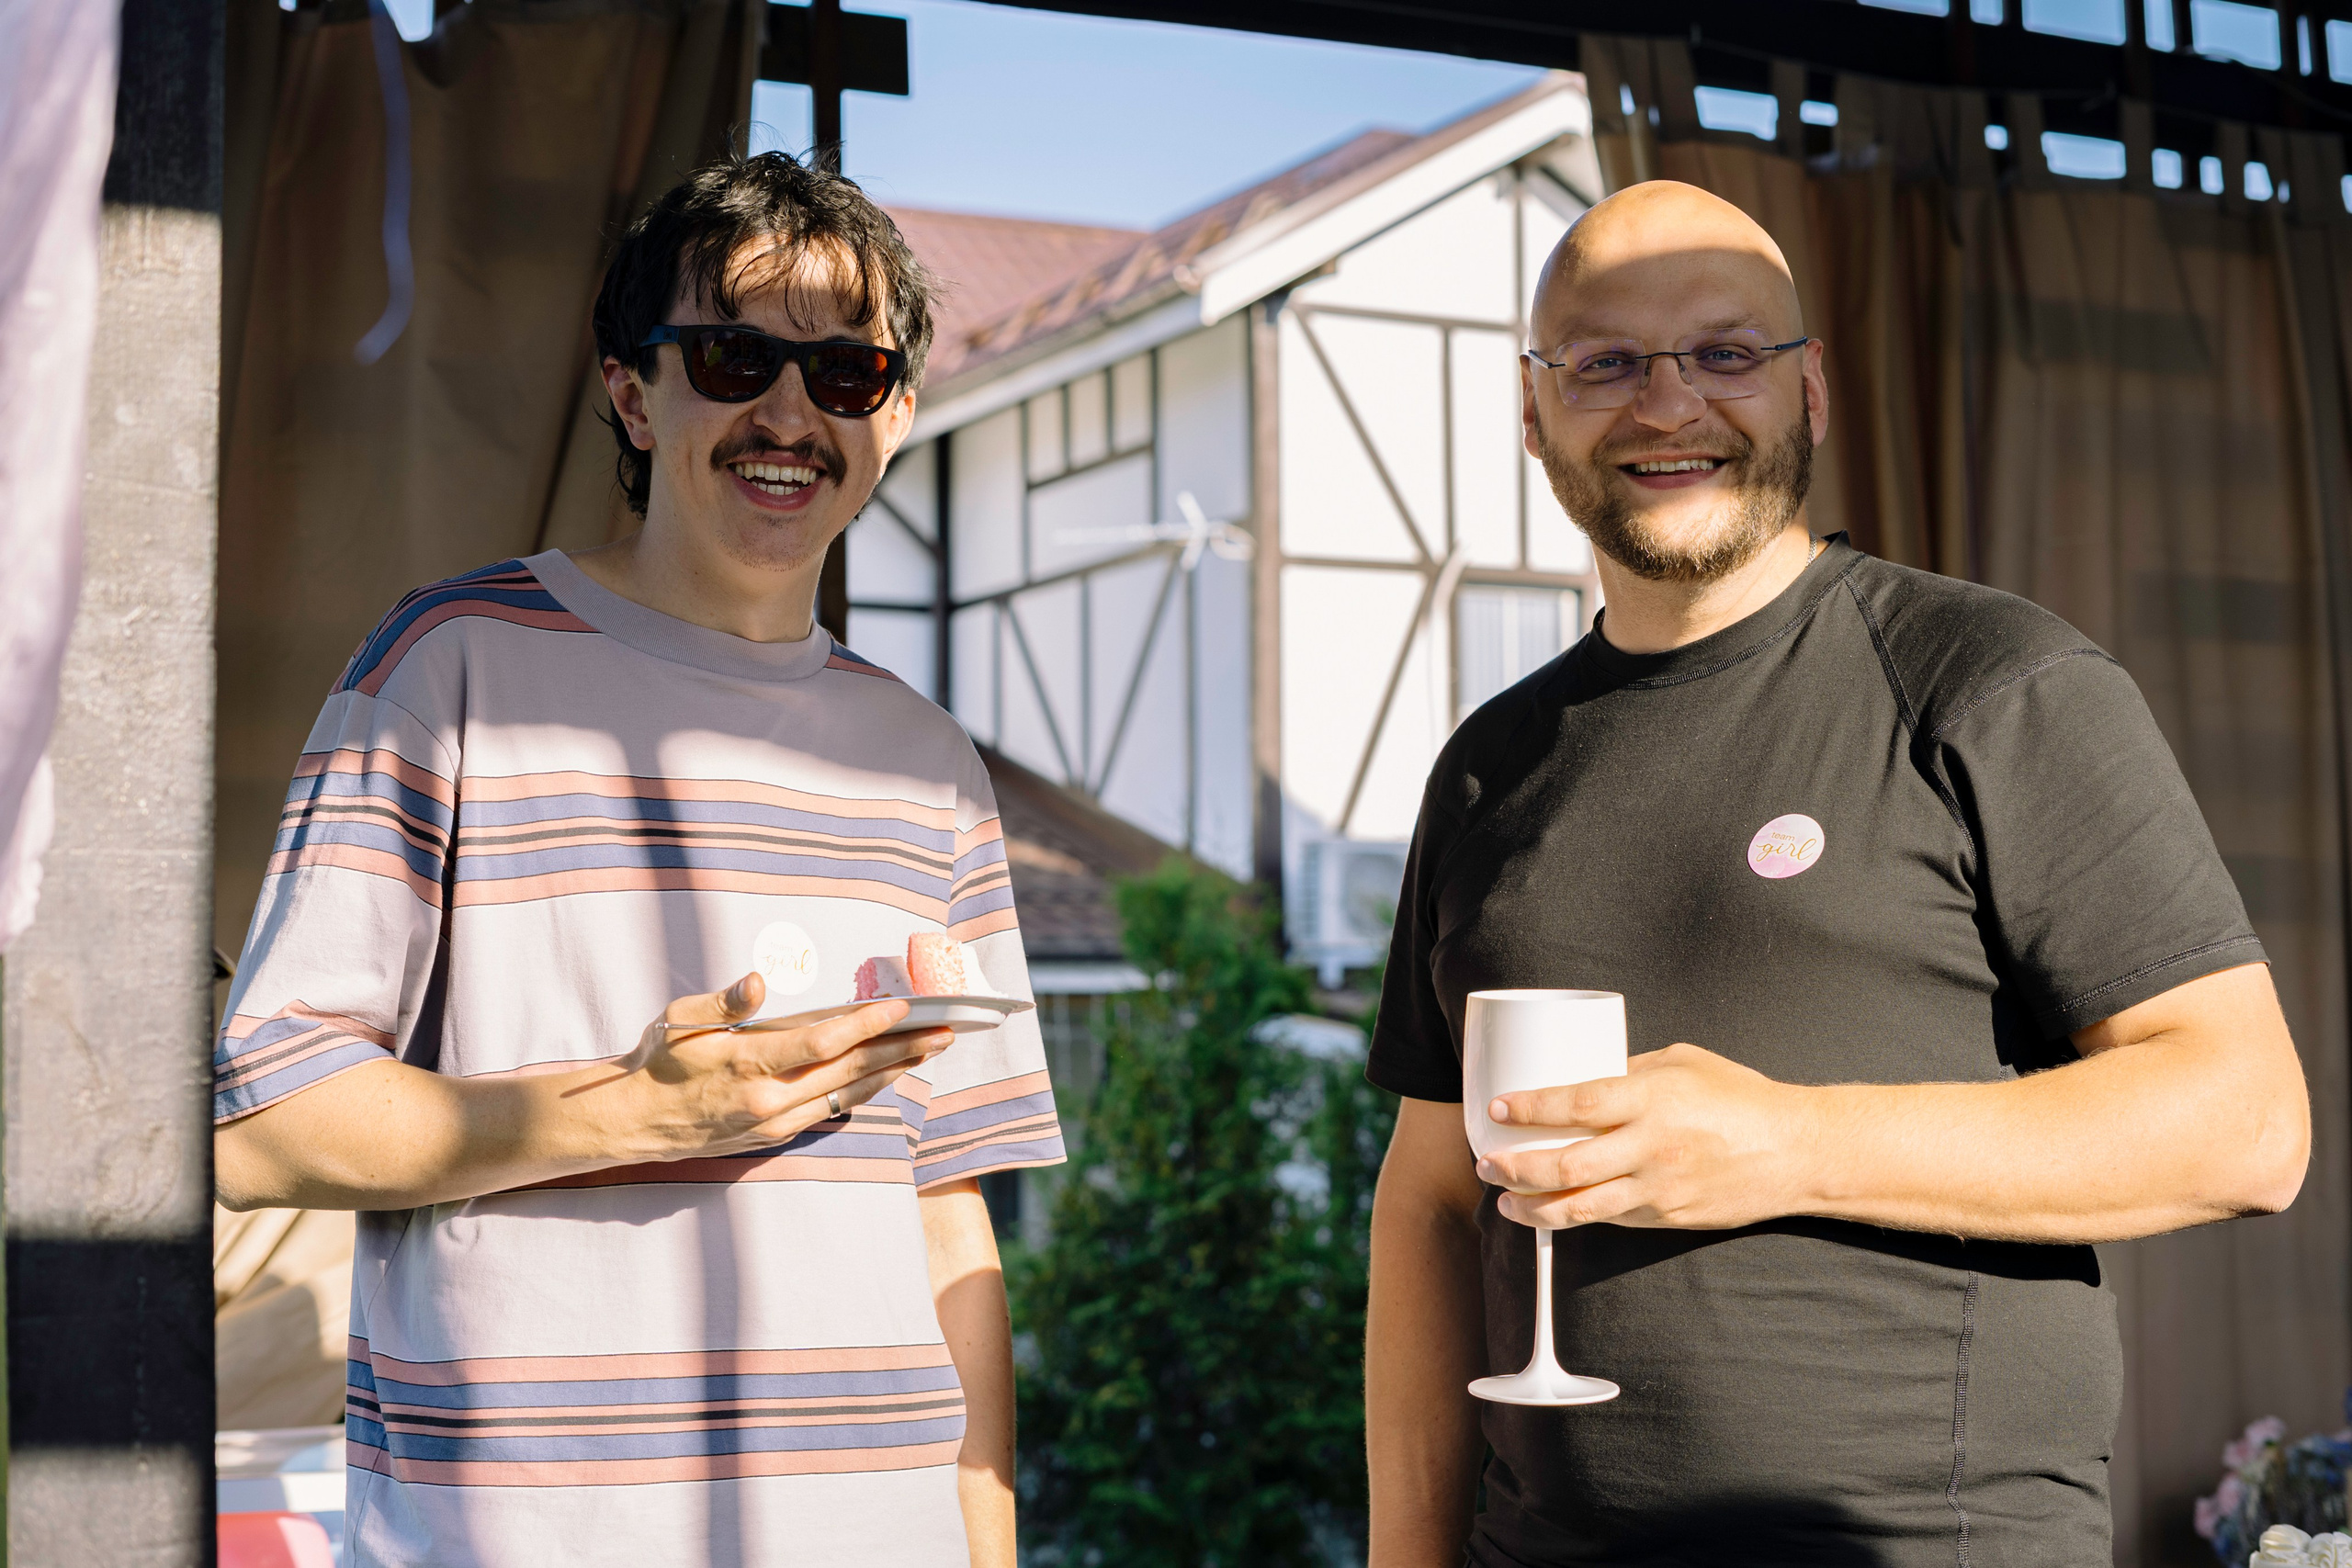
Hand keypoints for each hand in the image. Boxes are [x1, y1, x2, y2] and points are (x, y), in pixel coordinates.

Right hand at [621, 971, 952, 1160]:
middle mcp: (770, 1100)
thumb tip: (756, 981)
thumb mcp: (679, 1022)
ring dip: (892, 1071)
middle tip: (943, 1032)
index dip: (867, 1024)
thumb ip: (722, 1003)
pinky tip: (886, 1076)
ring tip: (928, 1051)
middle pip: (850, 1071)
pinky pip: (832, 1110)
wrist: (635, 1121)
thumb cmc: (658, 1062)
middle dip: (901, 1048)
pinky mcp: (777, 1135)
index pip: (823, 1042)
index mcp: (749, 1065)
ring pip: (849, 1094)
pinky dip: (864, 1091)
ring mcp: (776, 1122)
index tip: (903, 1007)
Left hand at [1475, 1043, 1812, 1229]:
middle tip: (1487, 1164)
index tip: (1496, 1109)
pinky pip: (1612, 1219)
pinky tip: (1553, 1210)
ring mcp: (1660, 1188)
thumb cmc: (1739, 1097)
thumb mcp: (1683, 1063)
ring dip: (1533, 1207)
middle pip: (1567, 1164)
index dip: (1532, 1109)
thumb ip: (1631, 1071)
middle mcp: (1652, 1146)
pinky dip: (1577, 1216)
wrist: (1798, 1152)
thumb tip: (1580, 1074)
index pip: (1578, 1103)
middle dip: (1516, 1168)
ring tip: (1504, 1201)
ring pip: (1581, 1207)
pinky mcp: (1668, 1217)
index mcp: (1653, 1099)